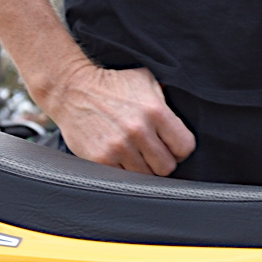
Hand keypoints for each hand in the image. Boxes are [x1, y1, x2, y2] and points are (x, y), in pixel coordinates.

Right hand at [42, 63, 194, 174]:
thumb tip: (189, 108)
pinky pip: (123, 180)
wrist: (72, 90)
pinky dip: (124, 174)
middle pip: (167, 167)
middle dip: (162, 161)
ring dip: (143, 170)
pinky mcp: (100, 159)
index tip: (172, 147)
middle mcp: (138, 131)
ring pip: (146, 177)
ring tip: (135, 156)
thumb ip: (168, 98)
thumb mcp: (146, 81)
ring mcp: (118, 147)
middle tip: (152, 153)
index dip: (180, 150)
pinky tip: (121, 160)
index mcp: (156, 111)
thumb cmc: (113, 85)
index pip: (185, 147)